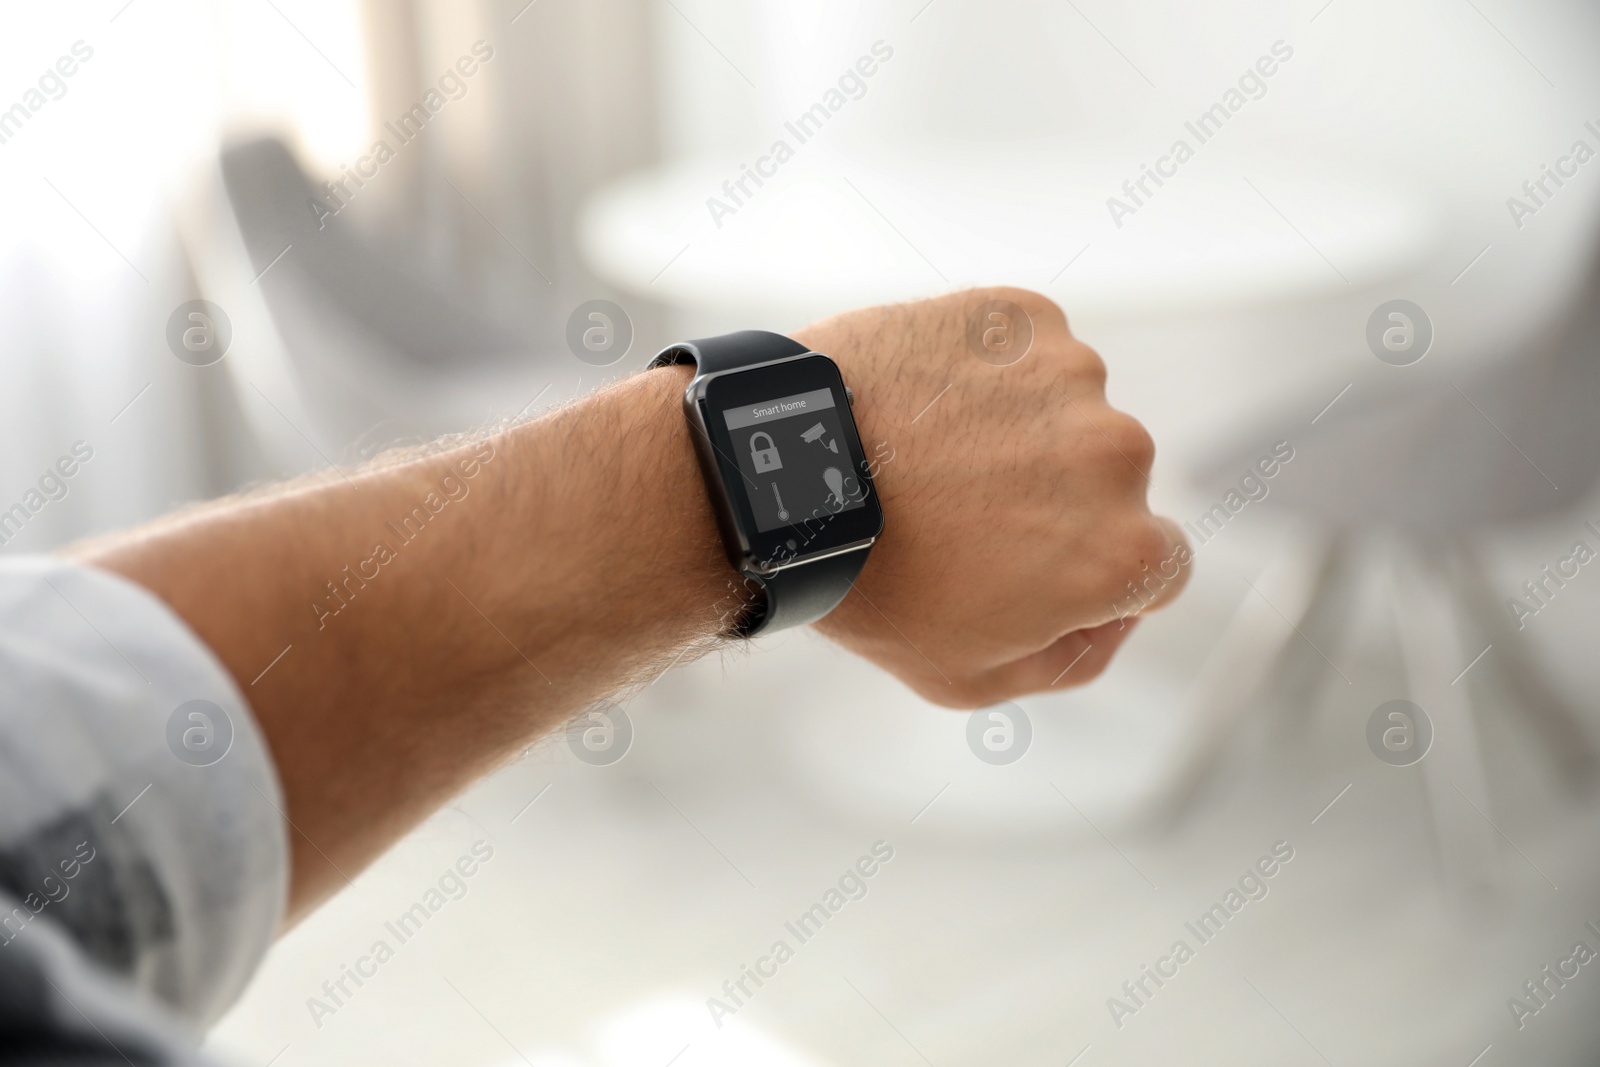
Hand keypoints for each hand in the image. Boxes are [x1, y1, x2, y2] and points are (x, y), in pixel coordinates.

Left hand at [795, 287, 1189, 707]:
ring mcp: (1072, 375)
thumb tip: (1113, 617)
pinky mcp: (1022, 316)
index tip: (1036, 567)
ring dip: (1024, 431)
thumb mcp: (972, 679)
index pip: (1158, 567)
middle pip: (1113, 484)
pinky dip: (991, 373)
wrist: (785, 478)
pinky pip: (1028, 351)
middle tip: (964, 516)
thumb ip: (1072, 659)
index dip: (1097, 576)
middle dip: (1058, 501)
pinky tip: (927, 405)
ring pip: (1072, 411)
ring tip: (933, 458)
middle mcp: (1119, 456)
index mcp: (1122, 554)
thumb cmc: (870, 587)